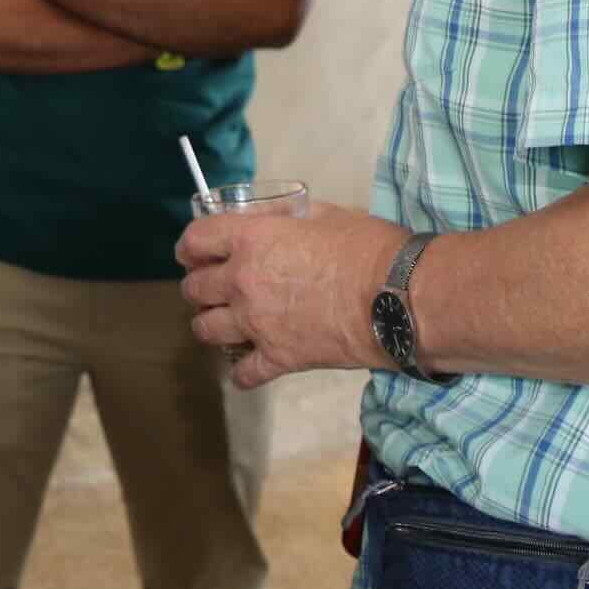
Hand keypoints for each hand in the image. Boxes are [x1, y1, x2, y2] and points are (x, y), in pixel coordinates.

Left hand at [178, 202, 403, 386]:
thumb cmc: (369, 248)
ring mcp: (256, 324)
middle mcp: (243, 282)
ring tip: (224, 323)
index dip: (190, 246)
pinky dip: (242, 372)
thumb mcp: (325, 214)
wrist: (399, 298)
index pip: (196, 239)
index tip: (193, 252)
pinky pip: (243, 373)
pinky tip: (248, 366)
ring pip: (206, 330)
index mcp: (251, 240)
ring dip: (210, 324)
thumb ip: (290, 217)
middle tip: (211, 287)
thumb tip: (278, 218)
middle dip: (198, 286)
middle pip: (195, 288)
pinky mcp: (278, 358)